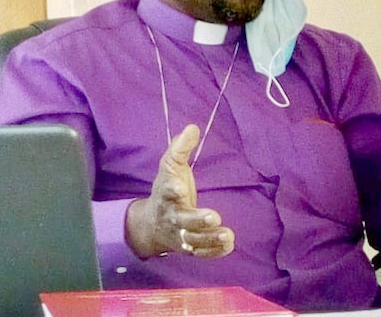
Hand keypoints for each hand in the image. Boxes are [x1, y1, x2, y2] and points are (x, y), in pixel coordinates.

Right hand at [125, 124, 234, 257]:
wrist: (152, 224)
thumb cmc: (167, 189)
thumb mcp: (170, 166)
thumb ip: (180, 147)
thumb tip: (193, 127)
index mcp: (166, 194)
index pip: (166, 191)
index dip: (172, 189)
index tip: (180, 187)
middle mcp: (172, 216)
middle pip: (182, 220)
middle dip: (197, 219)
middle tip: (213, 216)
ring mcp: (180, 235)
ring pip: (194, 240)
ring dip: (210, 239)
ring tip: (228, 235)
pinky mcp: (189, 247)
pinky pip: (201, 253)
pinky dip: (214, 252)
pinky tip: (228, 245)